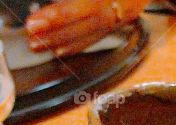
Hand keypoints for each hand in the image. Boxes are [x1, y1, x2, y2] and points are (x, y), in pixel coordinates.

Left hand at [25, 0, 148, 56]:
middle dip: (58, 33)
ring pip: (92, 33)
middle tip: (33, 37)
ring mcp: (122, 15)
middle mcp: (119, 7)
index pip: (86, 7)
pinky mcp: (123, 19)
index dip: (59, 15)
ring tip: (43, 46)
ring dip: (65, 42)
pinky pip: (99, 35)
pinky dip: (80, 44)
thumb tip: (59, 2)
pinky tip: (63, 49)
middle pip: (87, 25)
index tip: (36, 21)